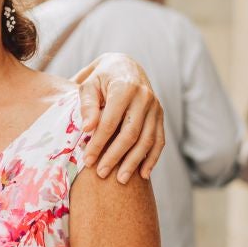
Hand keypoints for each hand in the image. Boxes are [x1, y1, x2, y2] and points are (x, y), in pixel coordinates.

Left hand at [76, 54, 164, 182]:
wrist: (124, 65)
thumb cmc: (100, 78)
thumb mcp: (88, 85)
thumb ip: (87, 105)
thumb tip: (87, 129)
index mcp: (124, 88)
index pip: (111, 121)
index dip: (98, 143)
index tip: (87, 160)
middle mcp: (144, 97)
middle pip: (131, 133)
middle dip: (115, 156)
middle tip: (101, 174)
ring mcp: (155, 107)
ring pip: (147, 139)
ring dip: (134, 162)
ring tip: (121, 180)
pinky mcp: (160, 115)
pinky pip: (159, 140)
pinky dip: (152, 158)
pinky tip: (143, 175)